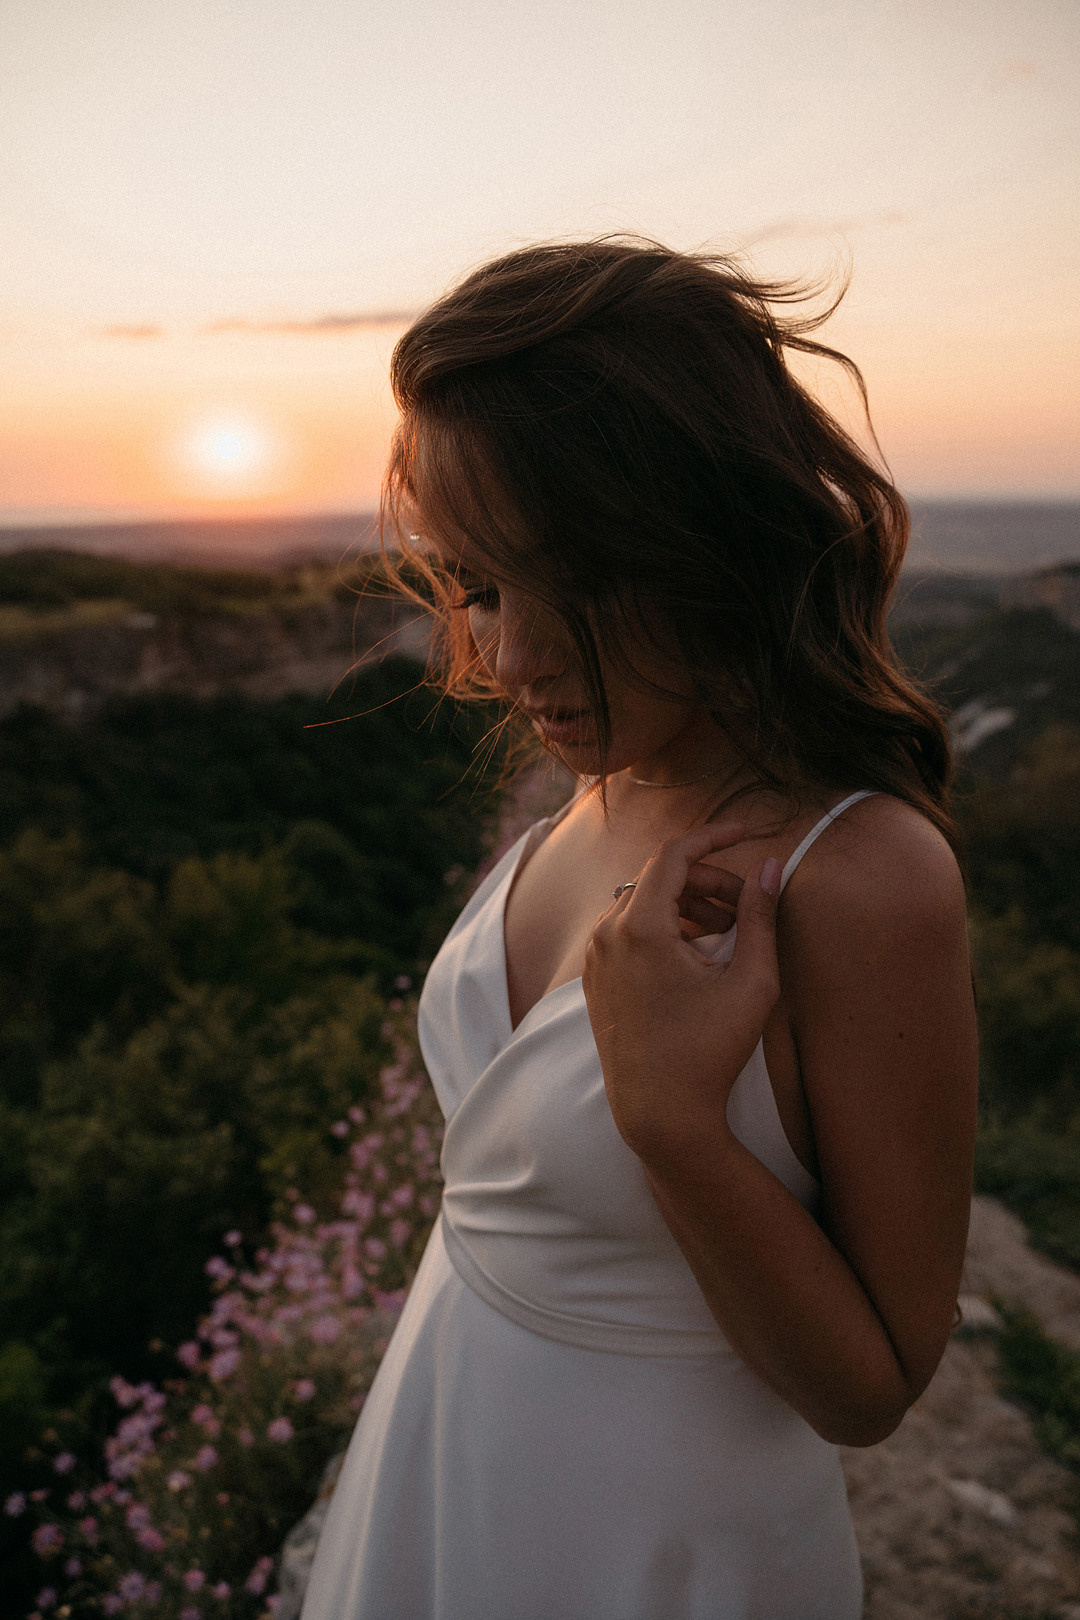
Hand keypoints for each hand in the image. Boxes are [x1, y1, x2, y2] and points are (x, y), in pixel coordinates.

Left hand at [582, 819, 782, 1168]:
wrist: (659, 1115)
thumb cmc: (708, 1051)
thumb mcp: (750, 981)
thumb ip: (761, 917)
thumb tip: (773, 866)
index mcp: (638, 926)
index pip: (675, 854)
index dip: (715, 836)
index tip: (749, 830)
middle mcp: (606, 934)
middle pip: (661, 879)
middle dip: (709, 882)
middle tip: (749, 906)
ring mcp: (595, 958)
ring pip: (644, 904)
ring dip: (688, 906)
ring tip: (728, 934)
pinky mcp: (594, 979)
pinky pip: (629, 932)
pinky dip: (665, 929)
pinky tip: (699, 956)